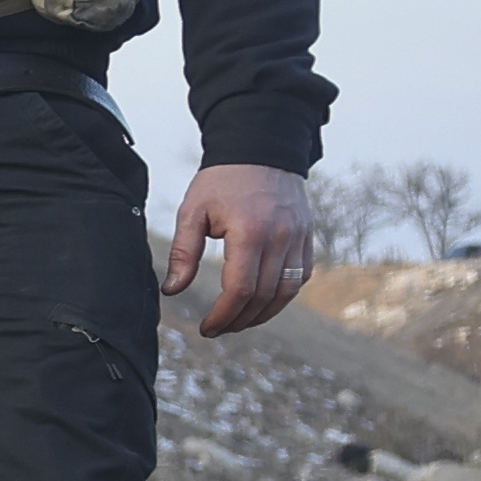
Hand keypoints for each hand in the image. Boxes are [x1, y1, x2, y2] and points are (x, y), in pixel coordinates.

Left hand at [162, 163, 313, 339]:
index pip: (241, 288)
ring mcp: (299, 237)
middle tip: (217, 329)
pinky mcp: (308, 236)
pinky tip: (261, 303)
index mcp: (250, 231)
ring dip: (263, 314)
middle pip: (265, 296)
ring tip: (237, 322)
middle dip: (239, 320)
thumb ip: (183, 253)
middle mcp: (281, 237)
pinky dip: (283, 296)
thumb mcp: (192, 212)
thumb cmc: (222, 181)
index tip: (207, 328)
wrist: (261, 150)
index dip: (224, 315)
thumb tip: (172, 290)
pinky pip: (301, 276)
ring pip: (287, 291)